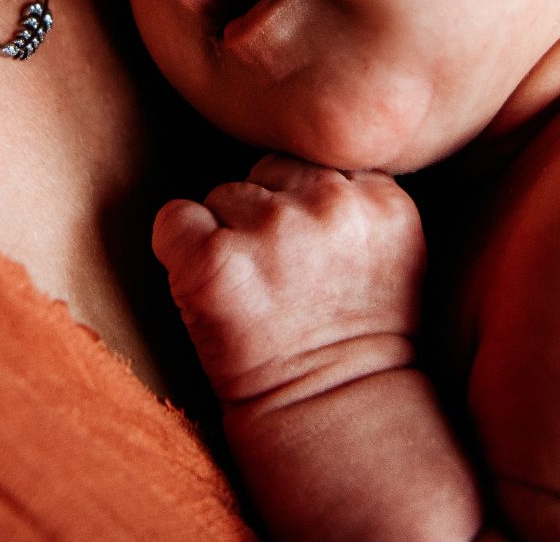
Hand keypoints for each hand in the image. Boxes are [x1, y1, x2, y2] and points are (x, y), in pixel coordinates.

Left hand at [152, 154, 427, 404]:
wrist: (328, 417)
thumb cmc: (350, 335)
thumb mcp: (386, 248)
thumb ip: (356, 192)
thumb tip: (302, 140)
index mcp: (381, 197)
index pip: (316, 160)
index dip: (306, 205)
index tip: (314, 256)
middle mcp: (329, 202)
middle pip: (268, 169)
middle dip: (265, 212)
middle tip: (281, 279)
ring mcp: (271, 228)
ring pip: (223, 193)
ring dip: (227, 235)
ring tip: (257, 295)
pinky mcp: (214, 260)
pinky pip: (173, 219)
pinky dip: (177, 251)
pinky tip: (212, 291)